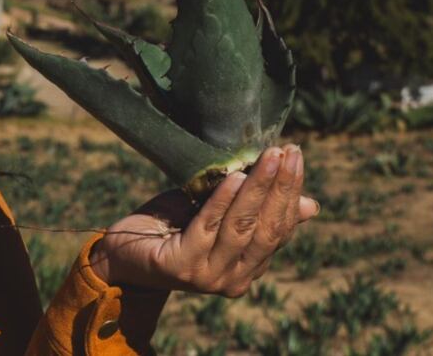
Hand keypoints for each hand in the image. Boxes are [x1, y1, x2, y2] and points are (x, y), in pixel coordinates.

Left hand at [88, 145, 318, 296]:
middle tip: (288, 152)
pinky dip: (222, 200)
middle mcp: (233, 279)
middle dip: (280, 188)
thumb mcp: (218, 214)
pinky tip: (233, 177)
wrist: (123, 249)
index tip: (296, 157)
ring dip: (257, 189)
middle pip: (266, 229)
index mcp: (249, 268)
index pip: (279, 229)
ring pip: (241, 228)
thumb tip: (309, 204)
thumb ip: (255, 211)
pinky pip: (207, 227)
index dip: (289, 193)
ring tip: (267, 158)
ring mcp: (207, 276)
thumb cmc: (172, 227)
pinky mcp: (180, 266)